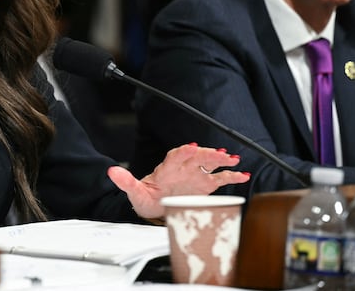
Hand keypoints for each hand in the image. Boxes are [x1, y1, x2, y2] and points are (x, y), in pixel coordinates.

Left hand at [107, 143, 249, 219]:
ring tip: (234, 159)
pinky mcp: (204, 186)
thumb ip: (125, 181)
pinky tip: (243, 174)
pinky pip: (219, 178)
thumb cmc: (144, 198)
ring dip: (221, 161)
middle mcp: (183, 169)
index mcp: (166, 168)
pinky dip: (231, 176)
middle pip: (197, 156)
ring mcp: (195, 176)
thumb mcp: (133, 192)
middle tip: (221, 153)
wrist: (154, 208)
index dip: (184, 151)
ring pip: (210, 164)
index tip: (192, 147)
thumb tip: (111, 172)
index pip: (176, 155)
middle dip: (208, 154)